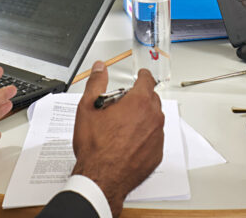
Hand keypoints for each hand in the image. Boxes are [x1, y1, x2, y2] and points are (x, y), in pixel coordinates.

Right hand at [71, 63, 163, 216]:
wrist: (101, 178)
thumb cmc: (95, 146)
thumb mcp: (88, 108)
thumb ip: (96, 83)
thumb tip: (100, 68)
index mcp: (138, 102)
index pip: (147, 80)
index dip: (142, 76)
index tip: (141, 76)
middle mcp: (152, 117)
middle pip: (151, 99)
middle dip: (139, 99)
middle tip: (122, 106)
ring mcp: (157, 136)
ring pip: (153, 119)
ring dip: (142, 117)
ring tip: (122, 126)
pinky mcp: (157, 153)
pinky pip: (154, 138)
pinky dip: (145, 136)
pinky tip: (128, 142)